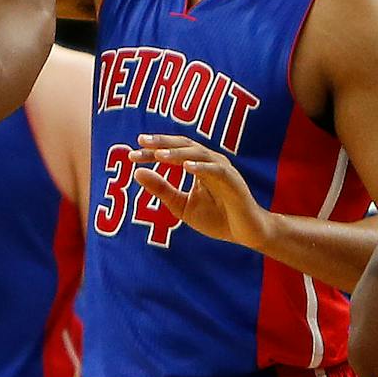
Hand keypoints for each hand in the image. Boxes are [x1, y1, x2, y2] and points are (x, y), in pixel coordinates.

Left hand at [128, 135, 271, 250]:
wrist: (246, 234)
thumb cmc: (217, 218)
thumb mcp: (182, 205)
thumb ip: (161, 189)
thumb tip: (137, 173)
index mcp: (198, 165)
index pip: (172, 151)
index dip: (152, 151)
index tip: (132, 154)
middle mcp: (210, 162)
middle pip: (185, 145)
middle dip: (163, 142)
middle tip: (142, 142)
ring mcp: (223, 170)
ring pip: (199, 154)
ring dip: (178, 154)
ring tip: (159, 155)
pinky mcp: (234, 182)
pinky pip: (217, 171)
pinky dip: (202, 168)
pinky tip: (187, 167)